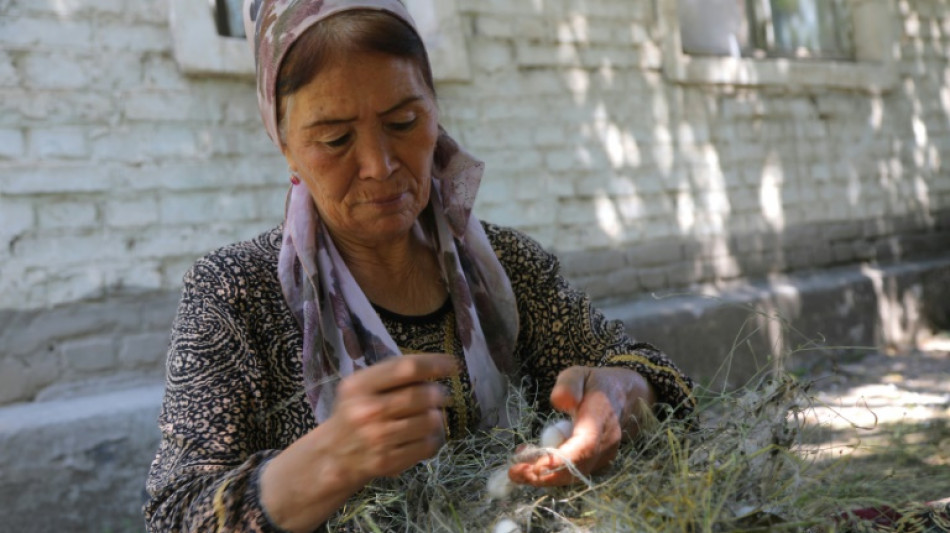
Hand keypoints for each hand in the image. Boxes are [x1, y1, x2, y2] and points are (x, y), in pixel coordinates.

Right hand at [323, 352, 457, 482]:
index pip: (406, 368)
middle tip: (440, 395)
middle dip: (438, 394)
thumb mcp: (361, 386)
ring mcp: (378, 438)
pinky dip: (433, 439)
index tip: (452, 365)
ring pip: (430, 421)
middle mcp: (367, 411)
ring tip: (428, 416)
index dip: (434, 364)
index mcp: (359, 386)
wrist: (334, 456)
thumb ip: (393, 374)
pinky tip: (423, 435)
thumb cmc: (355, 412)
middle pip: (422, 395)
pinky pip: (428, 445)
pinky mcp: (388, 461)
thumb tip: (438, 367)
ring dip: (436, 417)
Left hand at [508, 366, 654, 486]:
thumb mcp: (578, 374)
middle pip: (576, 469)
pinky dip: (553, 471)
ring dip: (544, 475)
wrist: (624, 396)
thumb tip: (561, 402)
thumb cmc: (595, 383)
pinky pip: (575, 471)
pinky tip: (534, 460)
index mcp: (599, 418)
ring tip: (518, 465)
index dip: (557, 462)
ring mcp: (604, 455)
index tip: (531, 467)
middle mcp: (605, 442)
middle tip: (515, 473)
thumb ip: (568, 385)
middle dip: (543, 476)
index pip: (583, 448)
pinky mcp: (598, 461)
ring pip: (574, 474)